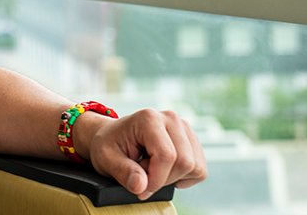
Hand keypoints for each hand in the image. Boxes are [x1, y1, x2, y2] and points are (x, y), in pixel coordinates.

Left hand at [82, 108, 207, 200]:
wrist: (112, 137)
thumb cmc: (108, 146)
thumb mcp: (106, 159)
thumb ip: (123, 172)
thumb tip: (141, 186)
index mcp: (149, 119)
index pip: (166, 156)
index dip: (155, 179)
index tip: (140, 187)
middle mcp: (171, 118)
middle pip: (185, 162)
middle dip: (164, 179)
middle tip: (143, 175)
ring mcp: (184, 128)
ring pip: (195, 167)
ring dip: (173, 178)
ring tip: (152, 169)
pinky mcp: (191, 140)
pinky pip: (200, 169)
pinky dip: (183, 177)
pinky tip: (164, 169)